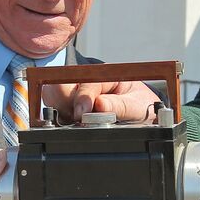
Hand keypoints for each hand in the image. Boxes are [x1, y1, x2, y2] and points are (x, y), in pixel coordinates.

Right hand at [42, 80, 159, 123]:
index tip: (82, 115)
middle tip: (80, 120)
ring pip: (53, 96)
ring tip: (79, 123)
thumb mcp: (138, 106)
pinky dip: (60, 117)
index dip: (81, 99)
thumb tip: (100, 105)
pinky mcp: (70, 105)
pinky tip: (74, 124)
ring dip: (62, 110)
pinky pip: (55, 107)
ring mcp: (77, 92)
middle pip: (62, 85)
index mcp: (105, 74)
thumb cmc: (143, 106)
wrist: (146, 116)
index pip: (84, 81)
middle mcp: (88, 80)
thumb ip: (120, 106)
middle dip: (67, 104)